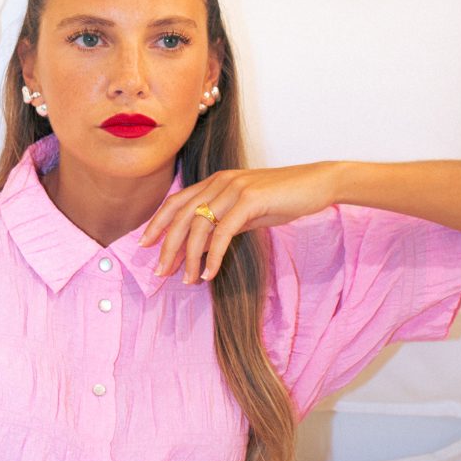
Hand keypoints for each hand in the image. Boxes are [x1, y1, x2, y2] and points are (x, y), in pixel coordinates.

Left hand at [139, 163, 338, 282]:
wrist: (316, 183)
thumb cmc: (283, 198)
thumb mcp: (246, 212)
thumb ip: (222, 224)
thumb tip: (200, 247)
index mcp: (216, 181)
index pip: (176, 201)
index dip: (157, 222)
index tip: (144, 244)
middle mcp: (220, 182)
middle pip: (181, 215)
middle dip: (167, 245)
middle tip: (159, 271)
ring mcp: (234, 189)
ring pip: (199, 226)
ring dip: (189, 257)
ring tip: (187, 280)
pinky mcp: (250, 200)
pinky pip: (223, 232)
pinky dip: (213, 255)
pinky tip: (209, 273)